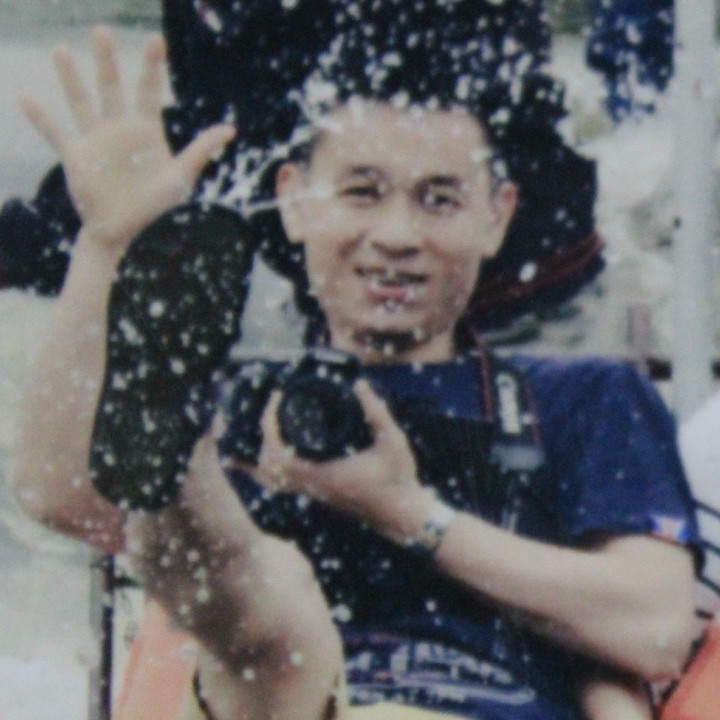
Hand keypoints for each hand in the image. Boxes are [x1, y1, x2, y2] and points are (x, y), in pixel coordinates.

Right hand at [20, 27, 234, 257]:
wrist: (123, 229)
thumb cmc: (154, 205)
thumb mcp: (181, 177)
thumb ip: (201, 151)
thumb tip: (230, 129)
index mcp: (145, 131)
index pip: (148, 91)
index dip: (152, 67)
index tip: (156, 40)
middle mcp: (119, 129)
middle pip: (112, 87)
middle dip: (108, 61)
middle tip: (102, 31)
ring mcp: (96, 140)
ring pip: (81, 102)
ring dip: (71, 78)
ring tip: (61, 49)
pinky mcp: (76, 155)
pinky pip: (55, 133)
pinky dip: (40, 119)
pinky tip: (24, 99)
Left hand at [252, 381, 434, 542]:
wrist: (405, 517)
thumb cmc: (400, 480)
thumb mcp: (393, 441)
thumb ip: (377, 411)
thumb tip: (360, 383)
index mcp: (323, 476)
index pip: (277, 455)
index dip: (268, 425)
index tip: (277, 400)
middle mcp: (314, 488)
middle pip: (266, 468)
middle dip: (262, 435)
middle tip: (274, 408)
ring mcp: (315, 494)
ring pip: (272, 481)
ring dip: (263, 453)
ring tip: (269, 426)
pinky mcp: (320, 495)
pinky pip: (285, 483)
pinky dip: (274, 466)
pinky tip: (281, 448)